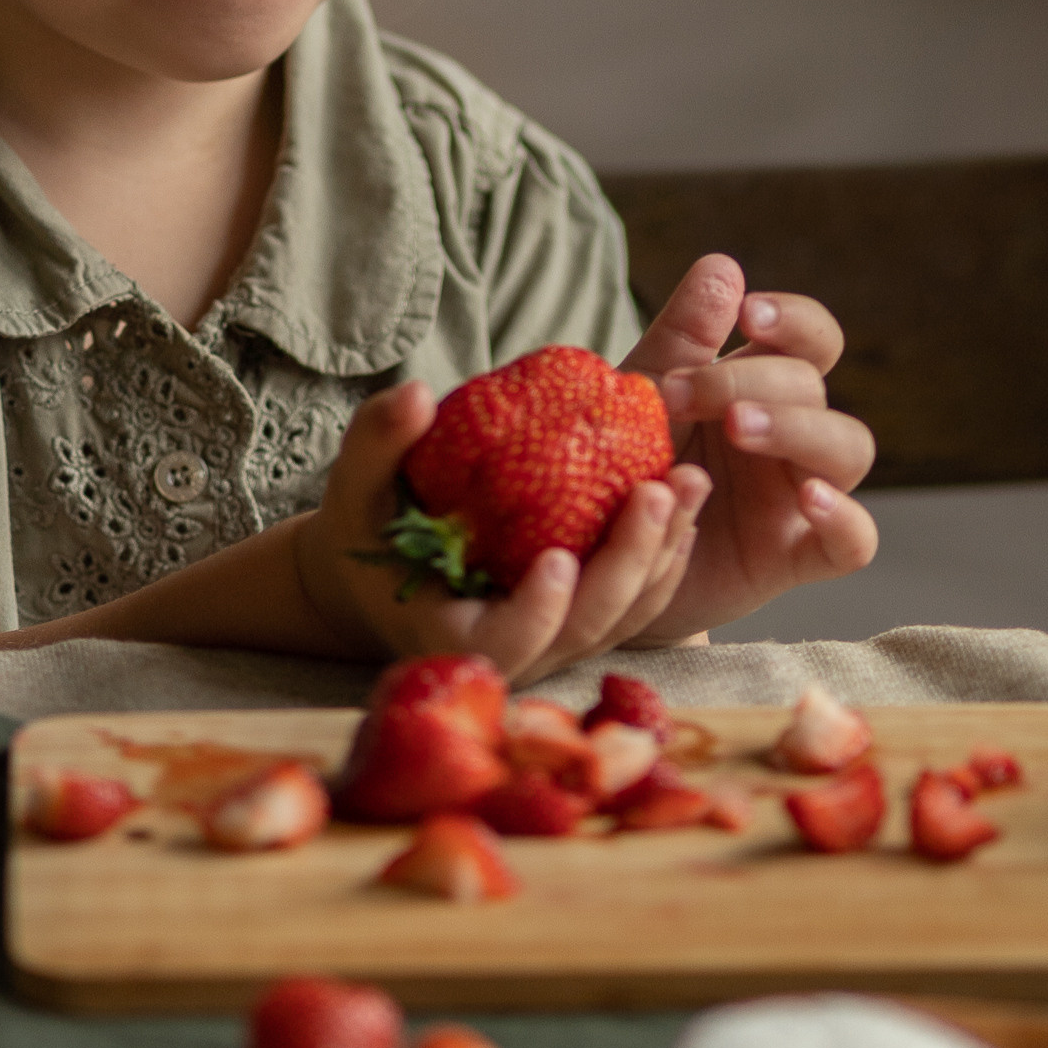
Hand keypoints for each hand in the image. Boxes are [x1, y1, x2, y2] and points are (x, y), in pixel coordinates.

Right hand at [290, 383, 712, 681]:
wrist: (388, 565)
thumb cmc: (367, 526)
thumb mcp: (357, 486)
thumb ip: (377, 440)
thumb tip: (415, 394)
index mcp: (453, 637)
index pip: (507, 642)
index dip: (538, 610)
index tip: (560, 558)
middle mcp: (515, 653)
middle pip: (587, 628)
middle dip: (629, 564)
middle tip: (656, 491)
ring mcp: (555, 642)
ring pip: (625, 617)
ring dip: (663, 554)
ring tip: (690, 481)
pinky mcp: (582, 620)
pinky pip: (637, 602)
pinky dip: (665, 556)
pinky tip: (684, 501)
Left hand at [624, 254, 877, 640]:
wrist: (597, 566)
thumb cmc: (624, 469)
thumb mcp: (641, 398)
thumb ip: (682, 336)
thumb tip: (724, 266)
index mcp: (760, 388)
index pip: (810, 338)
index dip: (794, 320)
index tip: (748, 315)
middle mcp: (792, 437)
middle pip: (812, 386)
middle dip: (748, 380)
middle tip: (681, 396)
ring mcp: (800, 495)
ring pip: (849, 448)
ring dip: (799, 429)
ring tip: (739, 428)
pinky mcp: (797, 556)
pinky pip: (855, 541)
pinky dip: (846, 518)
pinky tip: (811, 499)